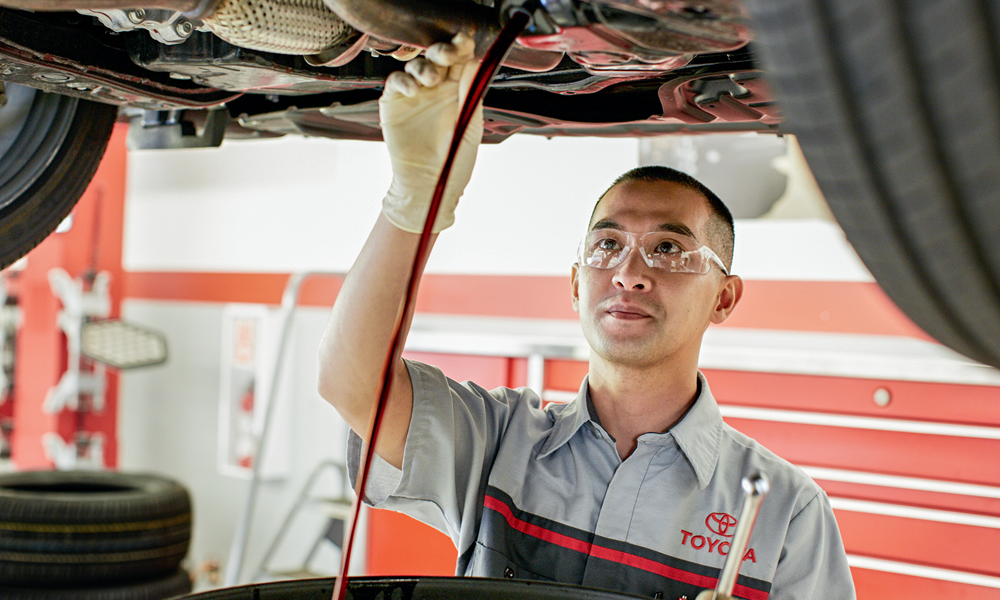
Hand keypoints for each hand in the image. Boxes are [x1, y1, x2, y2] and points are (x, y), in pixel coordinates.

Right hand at [379, 33, 482, 232]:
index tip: (464, 42)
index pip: (460, 60)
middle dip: (442, 50)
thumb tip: (475, 62)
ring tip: (430, 81)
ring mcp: (415, 96)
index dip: (461, 47)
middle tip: (446, 55)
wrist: (429, 187)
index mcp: (459, 92)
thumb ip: (471, 94)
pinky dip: (403, 81)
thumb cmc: (454, 163)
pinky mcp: (394, 105)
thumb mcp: (469, 126)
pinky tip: (413, 91)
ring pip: (416, 66)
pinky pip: (395, 82)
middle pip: (437, 57)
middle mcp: (436, 90)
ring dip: (424, 66)